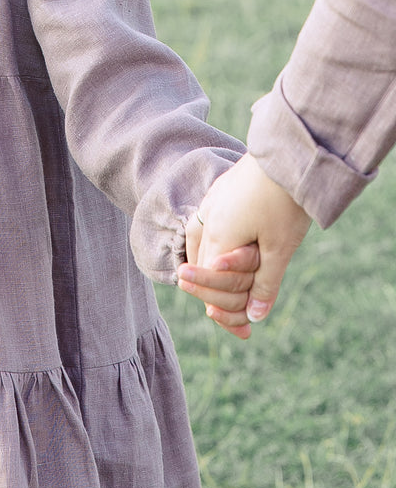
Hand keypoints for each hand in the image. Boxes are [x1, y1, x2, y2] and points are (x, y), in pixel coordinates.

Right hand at [179, 153, 310, 328]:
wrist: (286, 154)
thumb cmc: (283, 201)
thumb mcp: (278, 249)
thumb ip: (263, 284)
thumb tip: (253, 317)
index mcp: (215, 237)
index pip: (209, 283)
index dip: (226, 312)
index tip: (244, 333)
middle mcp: (205, 221)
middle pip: (202, 269)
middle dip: (219, 297)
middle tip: (240, 322)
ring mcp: (209, 204)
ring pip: (203, 249)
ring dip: (216, 274)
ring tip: (235, 295)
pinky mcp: (219, 194)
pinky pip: (209, 231)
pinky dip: (219, 252)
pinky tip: (231, 258)